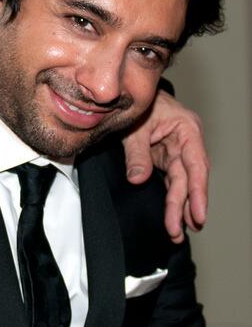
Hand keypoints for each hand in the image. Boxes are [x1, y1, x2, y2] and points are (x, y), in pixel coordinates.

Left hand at [120, 89, 207, 242]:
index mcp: (187, 131)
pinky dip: (172, 198)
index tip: (197, 215)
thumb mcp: (134, 128)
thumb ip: (137, 153)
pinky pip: (171, 181)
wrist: (129, 94)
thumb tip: (138, 179)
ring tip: (177, 232)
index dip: (197, 193)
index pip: (196, 166)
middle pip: (188, 180)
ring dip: (179, 207)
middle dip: (185, 207)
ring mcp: (177, 151)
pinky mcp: (165, 158)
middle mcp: (187, 143)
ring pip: (181, 184)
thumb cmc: (138, 105)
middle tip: (179, 231)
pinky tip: (174, 216)